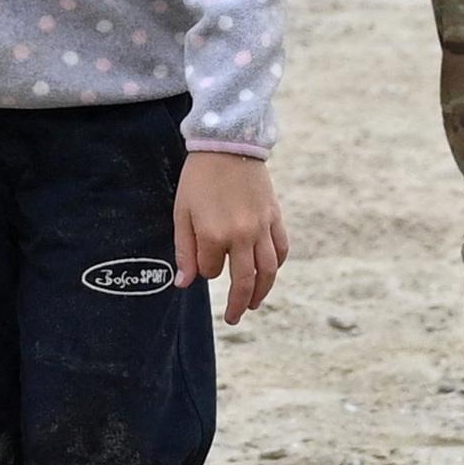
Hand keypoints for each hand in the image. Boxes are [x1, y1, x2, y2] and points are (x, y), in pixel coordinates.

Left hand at [174, 152, 288, 325]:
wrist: (229, 145)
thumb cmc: (199, 179)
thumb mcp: (182, 213)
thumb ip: (184, 251)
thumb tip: (185, 283)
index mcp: (214, 235)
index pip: (211, 270)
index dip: (203, 270)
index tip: (198, 260)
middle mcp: (242, 236)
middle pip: (244, 281)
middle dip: (238, 304)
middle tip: (234, 319)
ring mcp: (262, 227)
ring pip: (269, 270)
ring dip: (262, 291)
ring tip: (254, 304)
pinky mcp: (275, 217)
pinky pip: (281, 249)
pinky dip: (277, 265)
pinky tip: (269, 273)